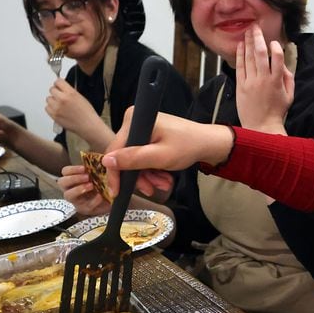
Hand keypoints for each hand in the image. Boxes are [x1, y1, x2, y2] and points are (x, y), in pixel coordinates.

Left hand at [44, 79, 95, 133]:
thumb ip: (69, 91)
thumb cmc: (86, 113)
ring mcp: (57, 108)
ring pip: (48, 99)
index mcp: (70, 93)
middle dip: (55, 92)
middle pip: (51, 89)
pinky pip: (47, 108)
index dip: (58, 83)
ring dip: (53, 100)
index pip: (58, 81)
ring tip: (59, 104)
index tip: (59, 85)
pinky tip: (57, 110)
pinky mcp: (54, 116)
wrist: (87, 125)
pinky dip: (51, 108)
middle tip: (60, 95)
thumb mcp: (80, 96)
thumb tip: (62, 88)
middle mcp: (62, 99)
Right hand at [59, 164, 113, 216]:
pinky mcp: (85, 209)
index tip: (84, 168)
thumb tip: (102, 159)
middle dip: (73, 178)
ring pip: (68, 195)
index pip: (65, 172)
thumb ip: (96, 167)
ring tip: (91, 185)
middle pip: (62, 182)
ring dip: (79, 189)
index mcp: (73, 178)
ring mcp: (76, 200)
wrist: (112, 198)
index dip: (73, 169)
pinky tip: (100, 195)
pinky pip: (86, 206)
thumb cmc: (102, 183)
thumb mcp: (99, 173)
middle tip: (87, 176)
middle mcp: (70, 189)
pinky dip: (94, 200)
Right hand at [100, 107, 232, 197]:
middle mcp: (134, 121)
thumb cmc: (187, 146)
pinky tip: (163, 177)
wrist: (207, 143)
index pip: (115, 150)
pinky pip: (143, 156)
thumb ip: (133, 159)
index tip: (117, 192)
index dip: (115, 173)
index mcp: (134, 120)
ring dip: (147, 176)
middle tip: (152, 189)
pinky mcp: (148, 136)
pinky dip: (151, 169)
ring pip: (135, 160)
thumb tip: (106, 161)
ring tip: (164, 184)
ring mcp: (141, 128)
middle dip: (139, 176)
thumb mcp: (159, 156)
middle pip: (125, 156)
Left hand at [234, 27, 292, 132]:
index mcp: (277, 81)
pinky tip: (241, 45)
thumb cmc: (277, 112)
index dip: (276, 47)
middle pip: (260, 54)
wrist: (261, 127)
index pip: (277, 58)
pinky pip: (240, 67)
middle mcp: (263, 79)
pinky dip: (240, 55)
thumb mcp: (289, 95)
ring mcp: (251, 82)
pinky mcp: (241, 86)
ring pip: (248, 58)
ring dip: (248, 43)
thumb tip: (284, 65)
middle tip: (256, 27)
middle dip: (258, 38)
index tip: (274, 42)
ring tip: (248, 32)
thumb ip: (288, 78)